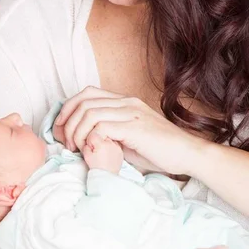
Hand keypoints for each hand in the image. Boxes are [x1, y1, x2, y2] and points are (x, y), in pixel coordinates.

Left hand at [53, 86, 208, 176]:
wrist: (187, 154)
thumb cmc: (159, 151)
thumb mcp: (128, 138)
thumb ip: (108, 133)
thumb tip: (84, 141)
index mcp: (125, 101)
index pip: (87, 93)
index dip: (68, 108)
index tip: (60, 128)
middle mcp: (126, 102)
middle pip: (83, 101)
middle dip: (66, 122)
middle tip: (64, 142)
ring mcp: (131, 113)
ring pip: (88, 113)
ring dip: (75, 132)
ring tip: (75, 149)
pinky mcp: (134, 127)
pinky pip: (100, 127)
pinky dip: (89, 138)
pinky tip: (90, 150)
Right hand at [82, 133, 123, 173]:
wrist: (107, 176)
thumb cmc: (96, 167)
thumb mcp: (87, 156)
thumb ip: (86, 145)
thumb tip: (88, 141)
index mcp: (102, 144)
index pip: (93, 134)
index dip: (90, 141)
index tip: (91, 148)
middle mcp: (111, 143)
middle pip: (101, 134)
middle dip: (97, 140)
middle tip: (96, 150)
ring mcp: (117, 146)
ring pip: (108, 138)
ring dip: (104, 142)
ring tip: (102, 152)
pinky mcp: (120, 150)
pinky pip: (114, 143)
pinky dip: (110, 146)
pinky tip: (107, 153)